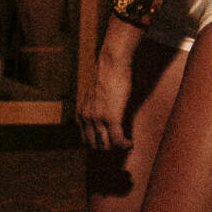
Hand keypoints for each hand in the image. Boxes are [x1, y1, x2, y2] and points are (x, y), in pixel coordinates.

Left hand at [78, 33, 138, 151]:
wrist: (111, 63)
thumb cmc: (106, 76)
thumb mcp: (94, 96)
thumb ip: (94, 109)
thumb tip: (102, 120)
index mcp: (81, 113)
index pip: (86, 139)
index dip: (98, 144)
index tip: (109, 143)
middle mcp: (86, 118)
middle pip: (94, 145)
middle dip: (108, 148)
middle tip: (119, 145)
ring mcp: (97, 118)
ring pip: (106, 145)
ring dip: (117, 148)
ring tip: (126, 144)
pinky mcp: (111, 117)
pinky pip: (117, 139)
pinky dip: (124, 145)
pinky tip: (130, 143)